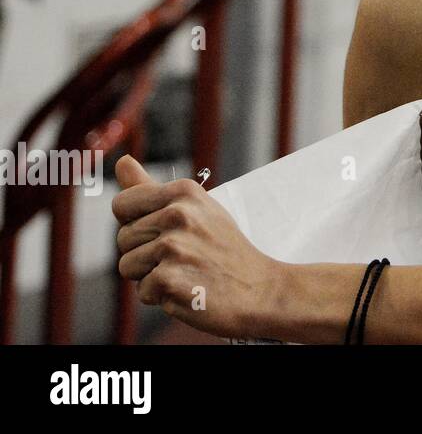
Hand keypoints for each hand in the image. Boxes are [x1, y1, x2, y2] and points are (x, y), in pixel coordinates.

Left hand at [113, 156, 284, 339]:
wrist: (261, 287)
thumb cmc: (224, 247)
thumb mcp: (197, 209)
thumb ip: (152, 188)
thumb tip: (122, 161)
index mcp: (183, 192)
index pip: (122, 204)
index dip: (137, 222)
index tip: (165, 231)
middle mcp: (178, 214)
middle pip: (123, 238)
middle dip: (145, 253)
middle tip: (183, 256)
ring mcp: (174, 247)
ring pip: (127, 266)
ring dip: (151, 276)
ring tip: (186, 272)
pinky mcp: (169, 279)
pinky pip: (142, 291)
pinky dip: (162, 297)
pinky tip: (190, 288)